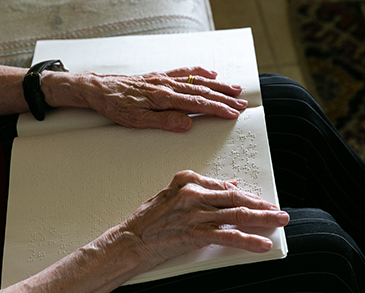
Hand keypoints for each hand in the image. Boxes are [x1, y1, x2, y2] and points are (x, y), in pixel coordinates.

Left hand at [80, 67, 247, 131]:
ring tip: (235, 89)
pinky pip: (185, 72)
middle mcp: (167, 85)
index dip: (218, 109)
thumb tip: (187, 124)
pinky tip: (211, 74)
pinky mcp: (161, 76)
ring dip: (218, 86)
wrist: (98, 88)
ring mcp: (165, 79)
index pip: (198, 104)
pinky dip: (200, 72)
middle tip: (242, 103)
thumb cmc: (115, 105)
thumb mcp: (136, 120)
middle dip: (225, 98)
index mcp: (164, 97)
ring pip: (197, 81)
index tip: (233, 113)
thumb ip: (163, 121)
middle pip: (203, 91)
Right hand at [121, 171, 288, 269]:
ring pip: (238, 214)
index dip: (247, 195)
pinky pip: (229, 236)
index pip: (226, 187)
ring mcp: (197, 214)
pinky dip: (249, 240)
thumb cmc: (148, 220)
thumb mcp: (172, 194)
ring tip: (279, 221)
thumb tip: (229, 185)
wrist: (130, 241)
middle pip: (237, 198)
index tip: (260, 201)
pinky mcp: (196, 233)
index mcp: (188, 181)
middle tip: (278, 210)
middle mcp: (195, 194)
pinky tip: (262, 243)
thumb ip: (201, 189)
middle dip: (261, 205)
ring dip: (263, 219)